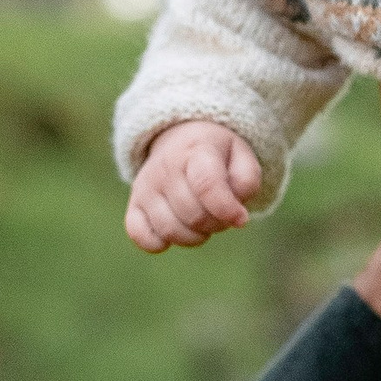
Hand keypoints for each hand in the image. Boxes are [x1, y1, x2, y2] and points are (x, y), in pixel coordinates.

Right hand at [126, 119, 262, 250]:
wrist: (180, 138)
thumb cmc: (217, 154)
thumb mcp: (241, 155)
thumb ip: (247, 181)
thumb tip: (237, 216)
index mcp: (196, 150)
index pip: (206, 185)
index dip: (226, 209)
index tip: (241, 218)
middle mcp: (165, 167)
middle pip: (193, 215)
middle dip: (216, 223)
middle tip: (221, 213)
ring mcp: (145, 187)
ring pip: (170, 231)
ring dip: (195, 236)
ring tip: (202, 220)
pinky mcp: (134, 205)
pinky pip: (141, 236)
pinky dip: (160, 243)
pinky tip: (177, 229)